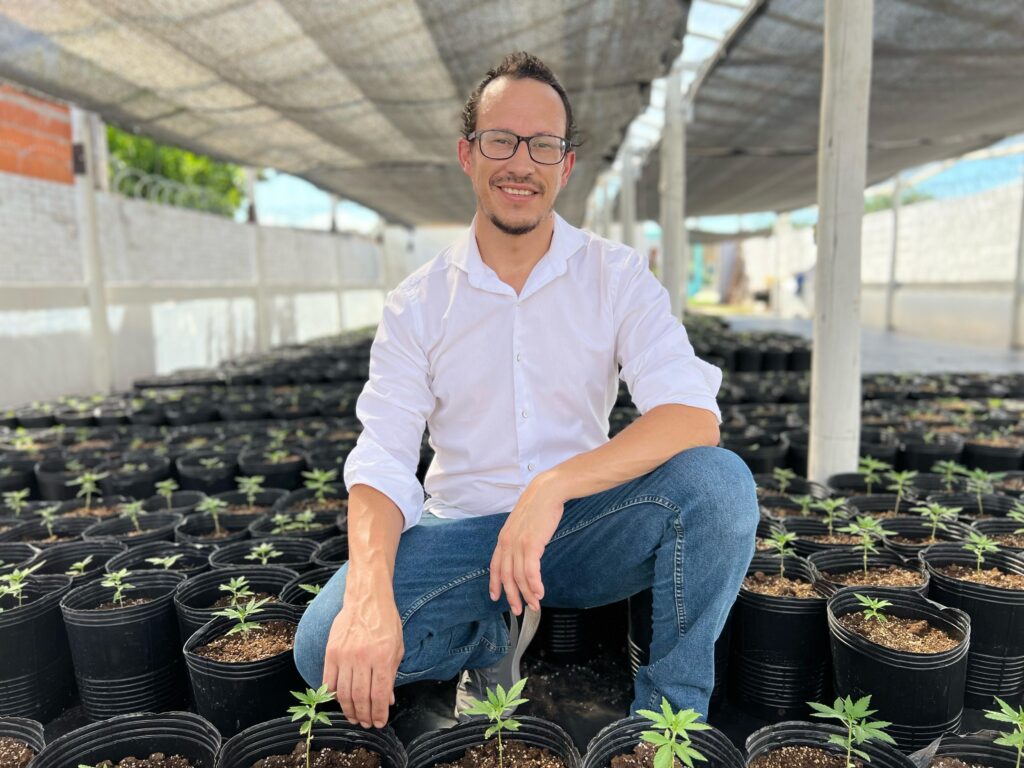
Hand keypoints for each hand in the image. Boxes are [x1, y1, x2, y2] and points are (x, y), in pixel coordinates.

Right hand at [322, 577, 402, 728]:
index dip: (379, 713)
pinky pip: (328, 680)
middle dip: (364, 715)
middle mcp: (363, 658)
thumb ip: (392, 675)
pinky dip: (332, 694)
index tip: (379, 723)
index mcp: (383, 657)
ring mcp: (344, 655)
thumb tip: (388, 700)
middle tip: (365, 723)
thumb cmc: (386, 622)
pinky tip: (338, 701)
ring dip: (348, 709)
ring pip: (343, 692)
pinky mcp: (331, 651)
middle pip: (360, 697)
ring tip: (354, 717)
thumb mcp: (397, 648)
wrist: (366, 599)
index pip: (380, 695)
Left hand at [488, 474, 565, 614]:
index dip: (494, 583)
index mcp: (503, 538)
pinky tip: (540, 593)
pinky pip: (530, 571)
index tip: (496, 597)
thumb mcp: (522, 524)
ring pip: (519, 577)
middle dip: (512, 596)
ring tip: (534, 605)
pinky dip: (534, 584)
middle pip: (506, 576)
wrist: (547, 492)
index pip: (495, 566)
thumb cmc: (538, 507)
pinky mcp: (532, 544)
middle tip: (518, 610)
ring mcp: (518, 543)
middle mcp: (507, 543)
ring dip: (527, 594)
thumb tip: (523, 552)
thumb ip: (519, 538)